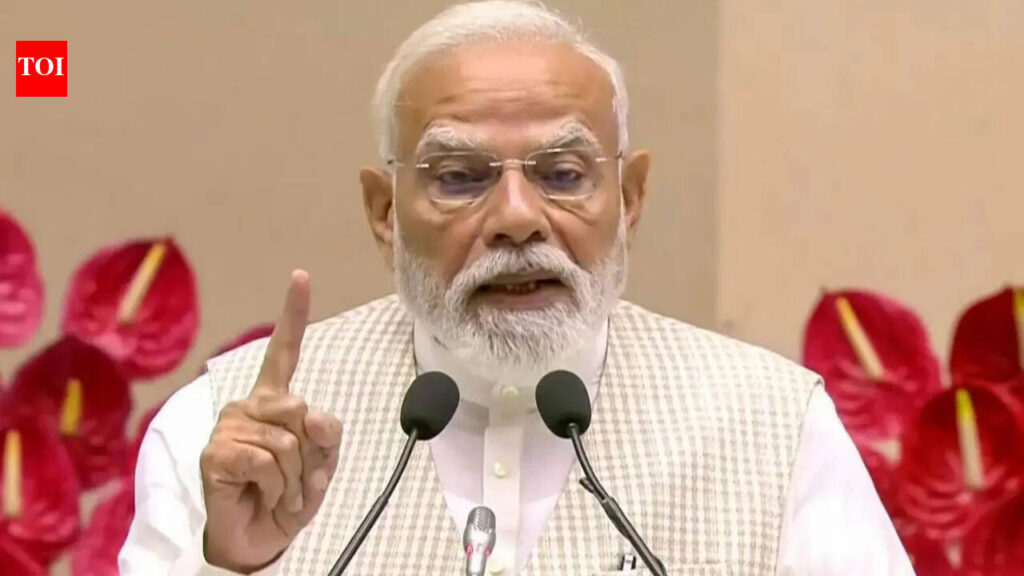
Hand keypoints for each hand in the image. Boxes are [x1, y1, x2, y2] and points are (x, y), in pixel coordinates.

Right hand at [200, 270, 342, 571]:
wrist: (258, 539)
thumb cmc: (285, 497)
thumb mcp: (320, 465)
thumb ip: (327, 436)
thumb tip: (316, 416)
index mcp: (274, 401)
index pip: (285, 352)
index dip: (293, 314)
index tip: (301, 276)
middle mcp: (249, 406)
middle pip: (301, 409)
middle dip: (311, 452)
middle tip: (295, 477)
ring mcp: (229, 426)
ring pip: (288, 440)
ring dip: (295, 477)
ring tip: (279, 492)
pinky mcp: (216, 452)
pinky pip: (266, 460)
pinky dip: (276, 486)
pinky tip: (261, 494)